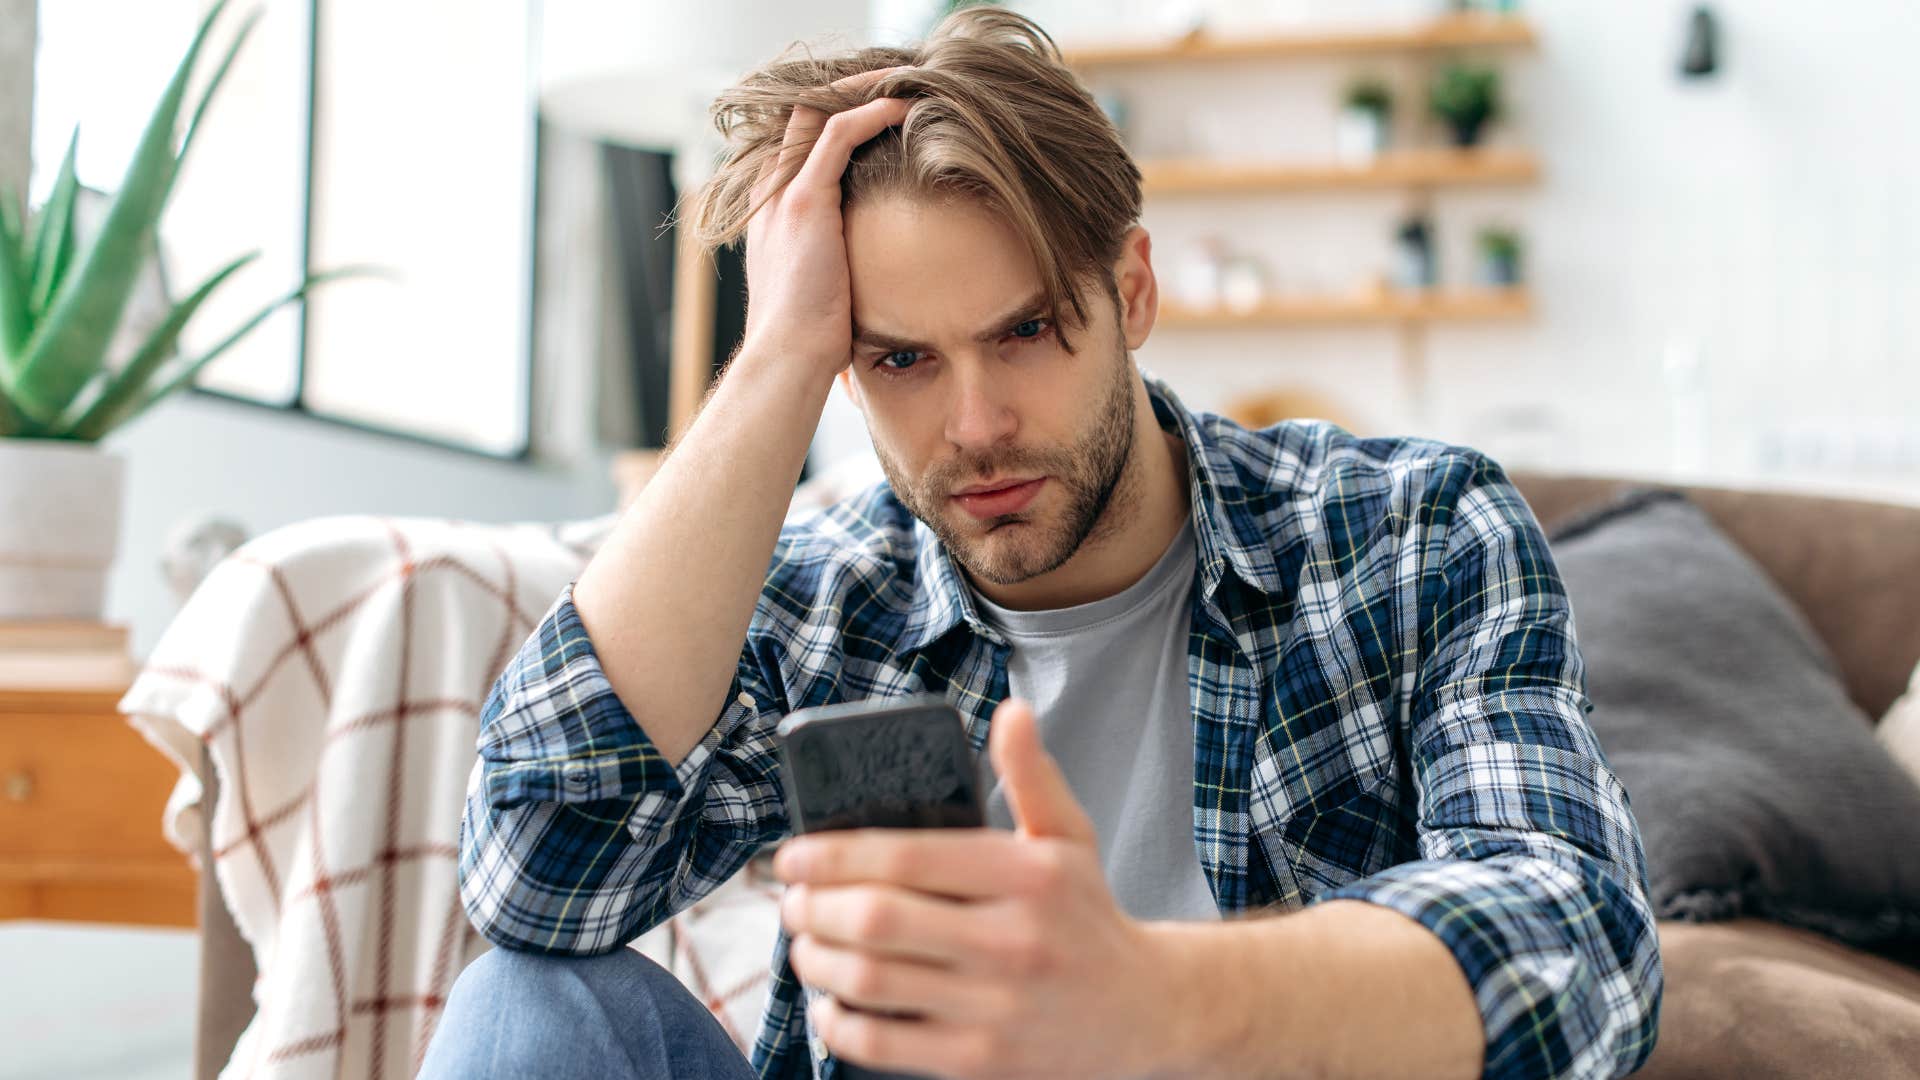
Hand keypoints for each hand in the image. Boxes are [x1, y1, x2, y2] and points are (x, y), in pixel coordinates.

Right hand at [739, 67, 911, 382]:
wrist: (788, 361)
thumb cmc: (812, 342)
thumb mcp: (827, 292)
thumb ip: (841, 268)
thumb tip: (874, 278)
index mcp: (772, 213)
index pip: (798, 142)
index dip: (836, 115)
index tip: (882, 108)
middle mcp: (770, 195)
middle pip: (801, 114)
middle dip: (847, 91)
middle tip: (896, 82)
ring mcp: (782, 195)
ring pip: (817, 111)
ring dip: (863, 89)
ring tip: (906, 82)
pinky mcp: (804, 202)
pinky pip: (836, 134)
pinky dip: (871, 112)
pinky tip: (904, 107)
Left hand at [774, 699, 1183, 1078]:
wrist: (1144, 1013)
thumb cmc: (1088, 916)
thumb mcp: (1070, 838)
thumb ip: (1031, 776)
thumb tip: (1012, 712)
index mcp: (1029, 876)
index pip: (907, 857)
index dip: (834, 855)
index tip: (794, 855)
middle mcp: (1014, 941)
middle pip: (877, 920)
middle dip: (813, 907)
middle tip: (791, 901)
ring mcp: (997, 1007)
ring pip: (871, 981)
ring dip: (816, 960)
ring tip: (804, 945)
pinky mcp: (981, 1060)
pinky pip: (884, 1043)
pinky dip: (840, 1022)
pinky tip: (830, 1002)